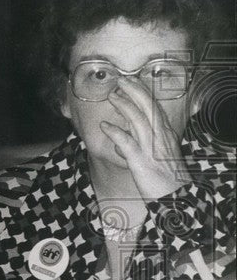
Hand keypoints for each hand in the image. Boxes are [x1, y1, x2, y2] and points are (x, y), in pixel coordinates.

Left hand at [101, 78, 192, 201]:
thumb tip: (121, 145)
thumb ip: (139, 149)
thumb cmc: (165, 181)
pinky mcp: (142, 162)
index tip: (131, 82)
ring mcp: (151, 149)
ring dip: (125, 106)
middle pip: (149, 108)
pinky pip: (127, 144)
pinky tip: (104, 126)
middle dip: (135, 91)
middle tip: (121, 79)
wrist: (176, 199)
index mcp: (166, 136)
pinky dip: (115, 133)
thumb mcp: (156, 159)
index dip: (142, 94)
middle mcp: (161, 139)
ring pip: (139, 121)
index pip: (155, 109)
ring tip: (112, 95)